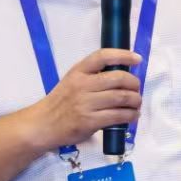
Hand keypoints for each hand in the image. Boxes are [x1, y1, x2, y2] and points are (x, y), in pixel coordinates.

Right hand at [24, 48, 142, 150]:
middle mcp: (82, 85)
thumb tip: (124, 75)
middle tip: (136, 90)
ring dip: (135, 101)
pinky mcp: (90, 121)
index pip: (103, 56)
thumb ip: (93, 76)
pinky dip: (130, 115)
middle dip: (134, 84)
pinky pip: (118, 116)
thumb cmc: (61, 102)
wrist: (43, 124)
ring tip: (136, 104)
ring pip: (122, 98)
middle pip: (119, 78)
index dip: (123, 55)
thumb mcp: (73, 80)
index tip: (137, 59)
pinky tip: (132, 116)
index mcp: (79, 71)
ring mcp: (86, 104)